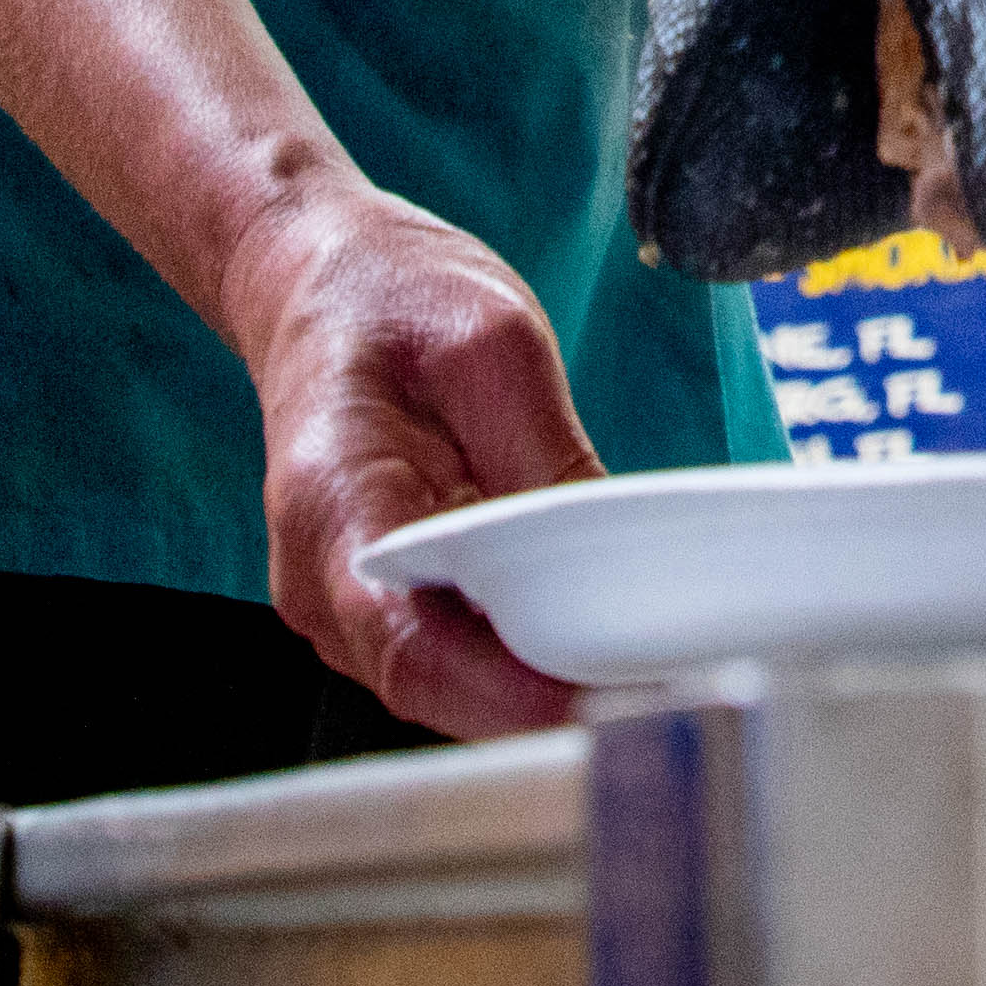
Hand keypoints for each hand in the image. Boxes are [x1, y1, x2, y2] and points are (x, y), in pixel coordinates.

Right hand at [223, 177, 600, 735]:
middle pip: (433, 683)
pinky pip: (452, 657)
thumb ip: (547, 459)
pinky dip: (521, 661)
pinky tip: (599, 639)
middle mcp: (316, 578)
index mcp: (331, 502)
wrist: (322, 285)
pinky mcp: (375, 607)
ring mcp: (339, 605)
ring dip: (540, 688)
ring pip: (446, 685)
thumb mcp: (495, 342)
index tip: (608, 700)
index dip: (512, 694)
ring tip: (652, 671)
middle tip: (668, 691)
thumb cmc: (397, 299)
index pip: (413, 643)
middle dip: (546, 700)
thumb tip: (615, 565)